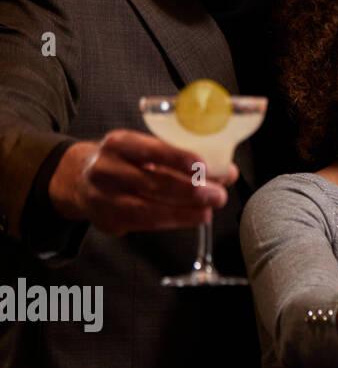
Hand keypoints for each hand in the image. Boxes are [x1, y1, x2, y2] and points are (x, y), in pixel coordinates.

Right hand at [48, 131, 236, 235]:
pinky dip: (172, 222)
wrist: (81, 179)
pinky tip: (190, 218)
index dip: (178, 158)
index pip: (150, 149)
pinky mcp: (106, 220)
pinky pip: (144, 224)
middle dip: (190, 191)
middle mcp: (106, 168)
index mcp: (120, 143)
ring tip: (207, 212)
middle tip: (217, 195)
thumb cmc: (128, 162)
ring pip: (147, 208)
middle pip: (152, 182)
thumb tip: (227, 172)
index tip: (204, 166)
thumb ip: (186, 160)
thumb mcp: (149, 151)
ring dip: (184, 212)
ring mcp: (103, 197)